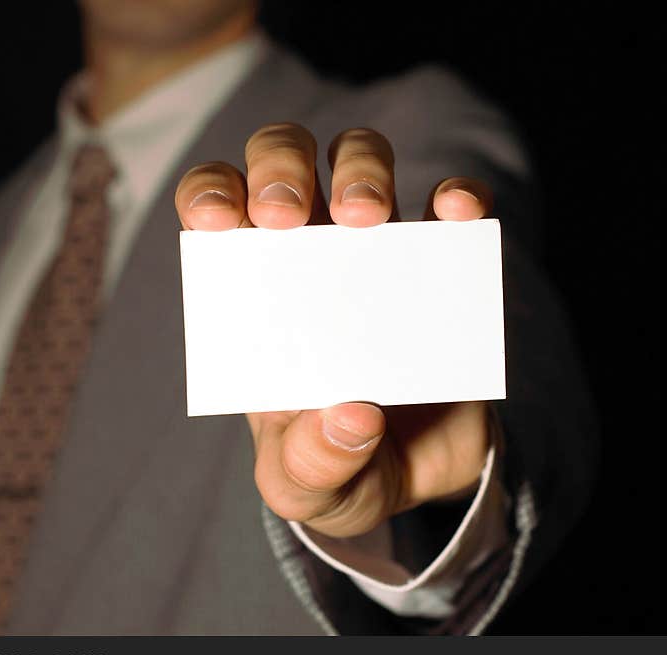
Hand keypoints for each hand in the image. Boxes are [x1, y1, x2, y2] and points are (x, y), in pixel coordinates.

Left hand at [174, 124, 492, 537]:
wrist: (416, 479)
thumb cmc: (337, 467)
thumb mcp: (308, 485)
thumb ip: (313, 464)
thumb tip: (354, 416)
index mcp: (253, 292)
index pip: (216, 210)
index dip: (209, 194)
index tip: (218, 220)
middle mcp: (308, 254)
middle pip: (283, 160)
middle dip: (279, 168)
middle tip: (286, 218)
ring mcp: (376, 250)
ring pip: (360, 157)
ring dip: (360, 167)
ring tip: (364, 219)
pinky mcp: (442, 262)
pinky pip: (452, 204)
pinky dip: (457, 196)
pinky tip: (457, 214)